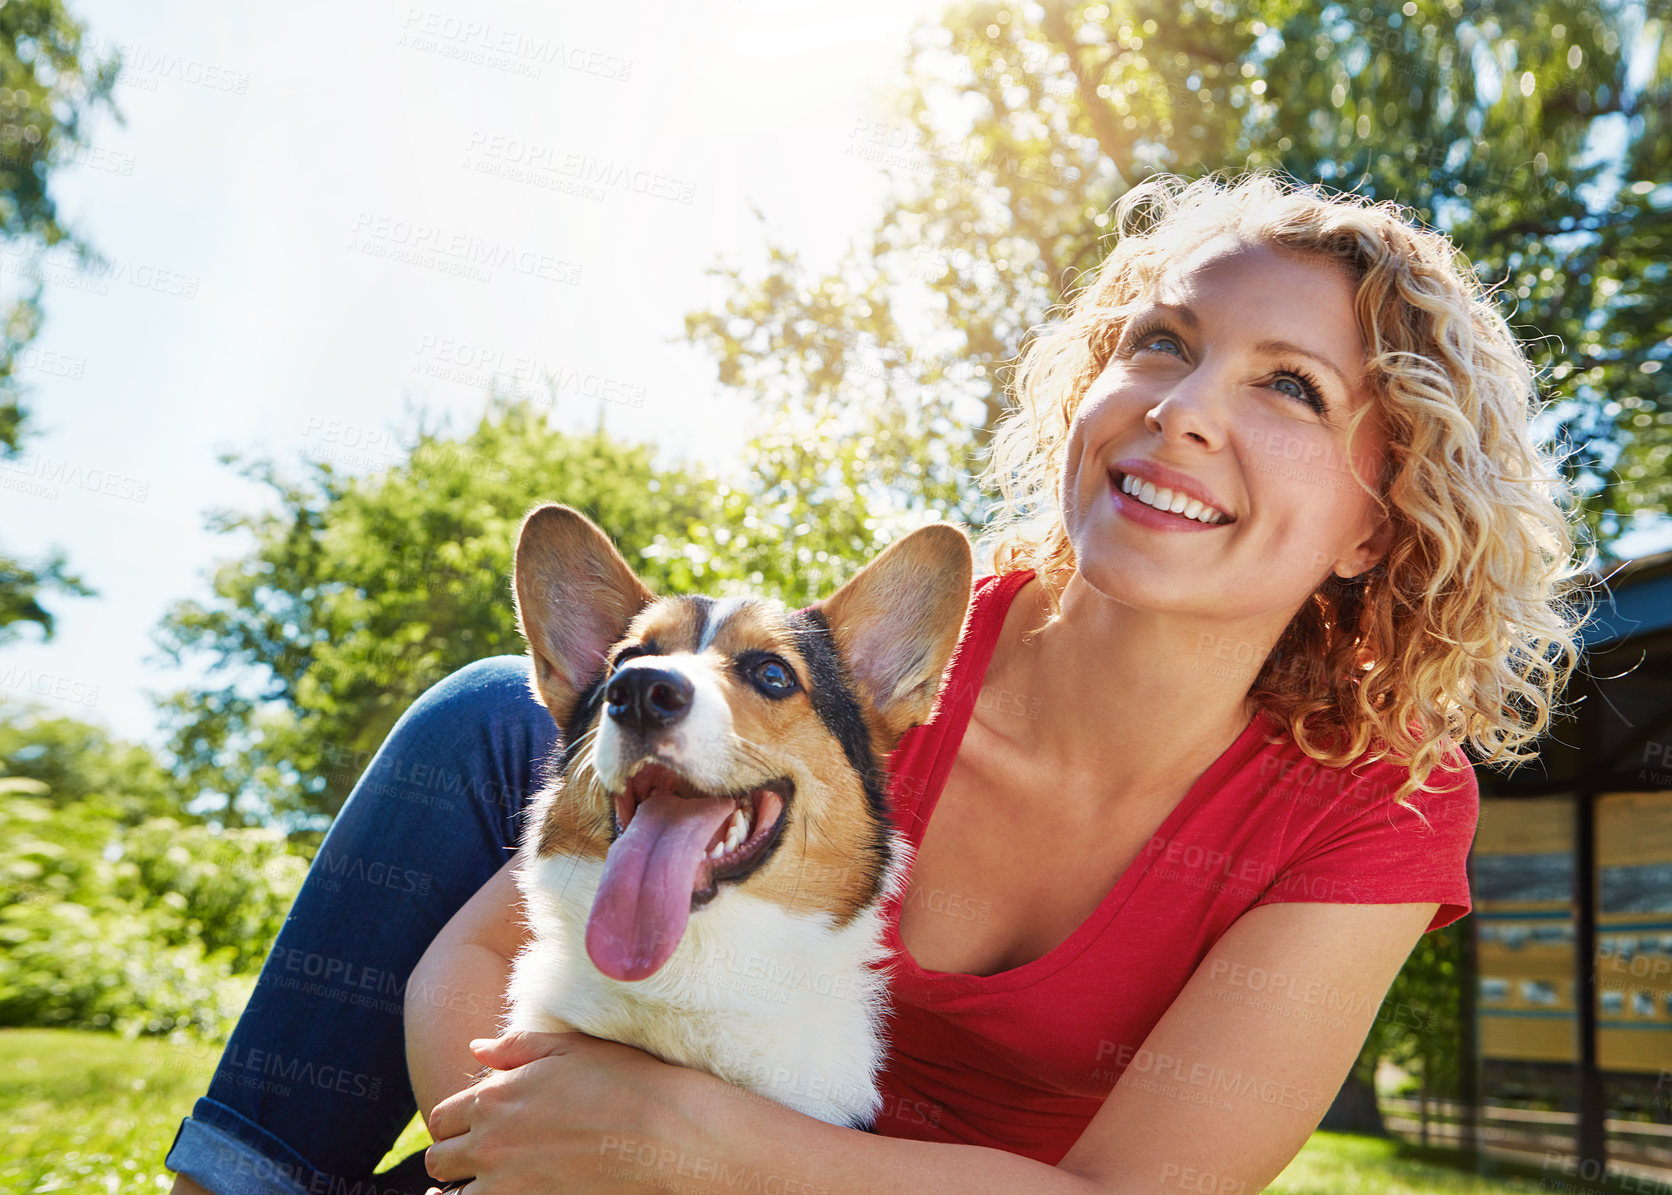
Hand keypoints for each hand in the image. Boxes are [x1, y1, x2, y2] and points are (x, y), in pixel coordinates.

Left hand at [423, 1031, 689, 1193]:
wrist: (666, 1133)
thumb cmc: (624, 1082)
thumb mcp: (570, 1048)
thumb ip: (515, 1047)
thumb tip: (475, 1048)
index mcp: (495, 1098)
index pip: (441, 1117)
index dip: (456, 1122)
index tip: (478, 1126)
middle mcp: (490, 1144)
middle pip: (439, 1159)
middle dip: (455, 1156)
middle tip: (485, 1156)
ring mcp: (506, 1185)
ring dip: (467, 1188)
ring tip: (496, 1181)